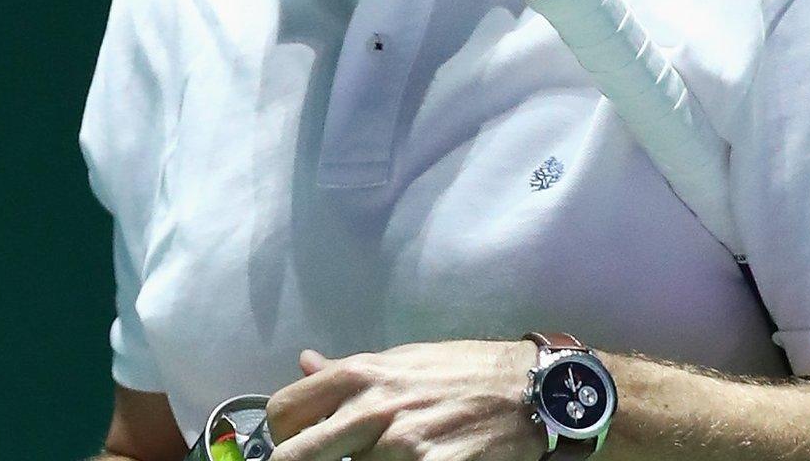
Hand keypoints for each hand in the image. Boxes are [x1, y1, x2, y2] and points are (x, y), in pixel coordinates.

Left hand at [264, 339, 548, 460]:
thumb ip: (346, 371)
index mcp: (357, 376)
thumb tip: (305, 363)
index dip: (282, 435)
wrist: (527, 391)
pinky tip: (415, 460)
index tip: (296, 443)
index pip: (283, 413)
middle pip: (296, 456)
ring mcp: (399, 445)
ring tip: (392, 452)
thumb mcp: (399, 360)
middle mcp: (371, 409)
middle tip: (329, 459)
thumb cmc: (461, 372)